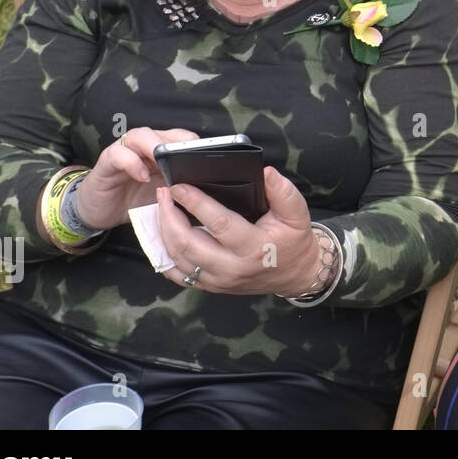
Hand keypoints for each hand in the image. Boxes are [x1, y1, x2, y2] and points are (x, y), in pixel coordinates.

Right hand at [74, 127, 200, 230]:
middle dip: (175, 143)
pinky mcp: (107, 161)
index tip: (205, 153)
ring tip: (163, 162)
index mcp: (160, 152)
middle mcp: (143, 146)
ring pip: (140, 135)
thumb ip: (179, 186)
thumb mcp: (162, 195)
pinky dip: (132, 162)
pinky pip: (118, 153)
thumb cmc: (134, 200)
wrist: (101, 211)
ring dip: (154, 147)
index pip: (178, 137)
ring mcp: (124, 151)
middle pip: (162, 133)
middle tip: (185, 157)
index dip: (191, 142)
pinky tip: (142, 175)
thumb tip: (205, 187)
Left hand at [157, 166, 323, 296]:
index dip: (195, 203)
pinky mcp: (211, 286)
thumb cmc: (293, 240)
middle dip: (169, 216)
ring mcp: (219, 280)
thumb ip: (283, 192)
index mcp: (254, 248)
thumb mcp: (297, 214)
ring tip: (160, 208)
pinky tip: (161, 235)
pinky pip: (177, 274)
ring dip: (163, 232)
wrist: (295, 273)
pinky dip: (164, 255)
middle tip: (163, 193)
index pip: (219, 224)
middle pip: (188, 244)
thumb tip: (266, 173)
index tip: (179, 186)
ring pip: (178, 259)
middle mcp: (233, 268)